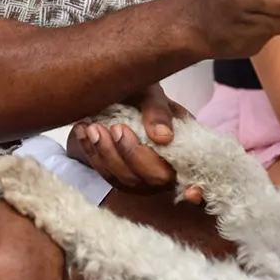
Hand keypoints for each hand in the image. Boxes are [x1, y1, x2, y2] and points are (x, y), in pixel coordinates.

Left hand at [67, 84, 203, 202]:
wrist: (110, 88)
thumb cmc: (138, 87)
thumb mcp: (150, 91)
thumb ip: (158, 110)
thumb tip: (163, 138)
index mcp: (183, 144)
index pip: (193, 174)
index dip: (196, 191)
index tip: (193, 192)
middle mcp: (166, 165)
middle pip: (154, 180)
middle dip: (132, 156)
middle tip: (116, 128)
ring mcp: (141, 174)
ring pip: (126, 181)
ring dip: (107, 155)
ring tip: (93, 127)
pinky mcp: (117, 174)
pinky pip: (105, 174)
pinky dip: (91, 154)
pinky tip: (83, 130)